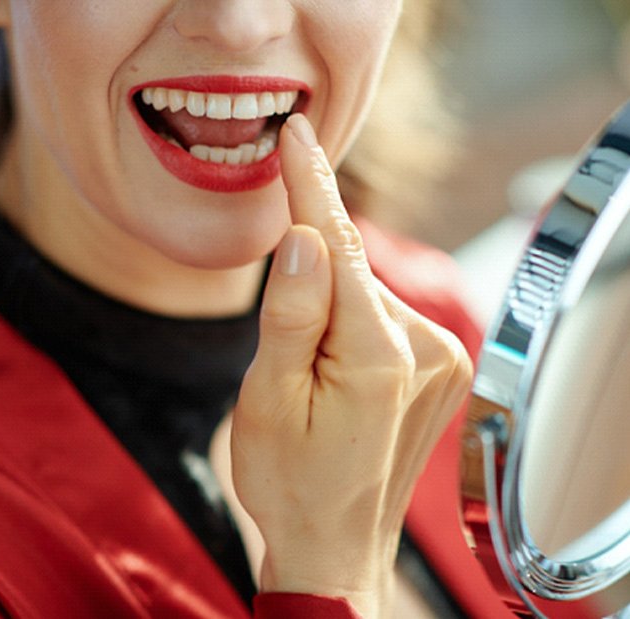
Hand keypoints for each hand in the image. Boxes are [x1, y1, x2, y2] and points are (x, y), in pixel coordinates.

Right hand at [230, 114, 472, 616]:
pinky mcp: (442, 368)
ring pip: (366, 295)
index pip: (339, 245)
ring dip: (329, 310)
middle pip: (352, 271)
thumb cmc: (289, 481)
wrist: (336, 545)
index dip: (309, 186)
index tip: (295, 134)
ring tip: (306, 381)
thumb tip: (303, 236)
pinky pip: (383, 318)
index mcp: (377, 356)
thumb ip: (290, 314)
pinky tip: (334, 373)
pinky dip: (351, 323)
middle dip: (307, 277)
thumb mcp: (267, 400)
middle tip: (279, 351)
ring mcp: (442, 359)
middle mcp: (427, 348)